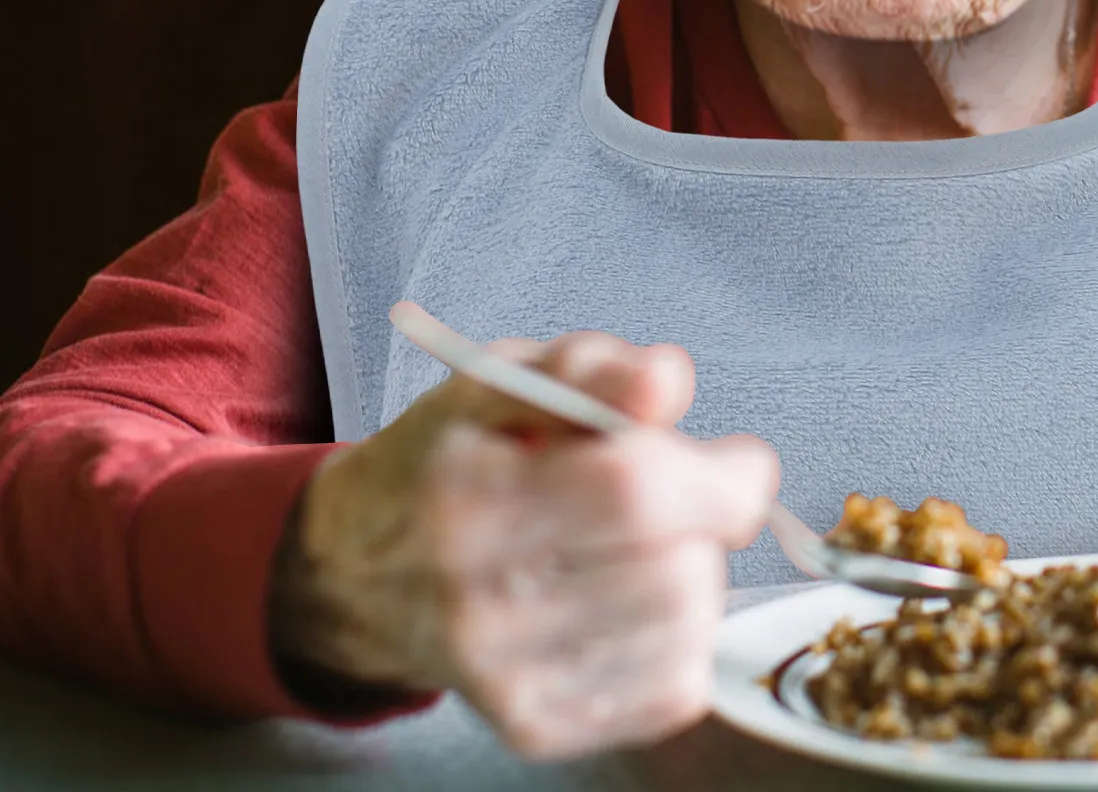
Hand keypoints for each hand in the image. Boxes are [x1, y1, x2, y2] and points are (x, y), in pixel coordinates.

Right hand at [268, 329, 778, 756]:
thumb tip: (668, 382)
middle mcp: (480, 603)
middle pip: (673, 569)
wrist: (358, 571)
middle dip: (708, 522)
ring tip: (646, 545)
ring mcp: (507, 680)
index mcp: (469, 497)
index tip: (739, 460)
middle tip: (682, 495)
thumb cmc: (446, 459)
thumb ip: (592, 368)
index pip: (631, 494)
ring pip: (685, 630)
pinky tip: (636, 599)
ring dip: (695, 574)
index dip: (715, 475)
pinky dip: (681, 636)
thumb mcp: (502, 379)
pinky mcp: (534, 730)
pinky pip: (673, 690)